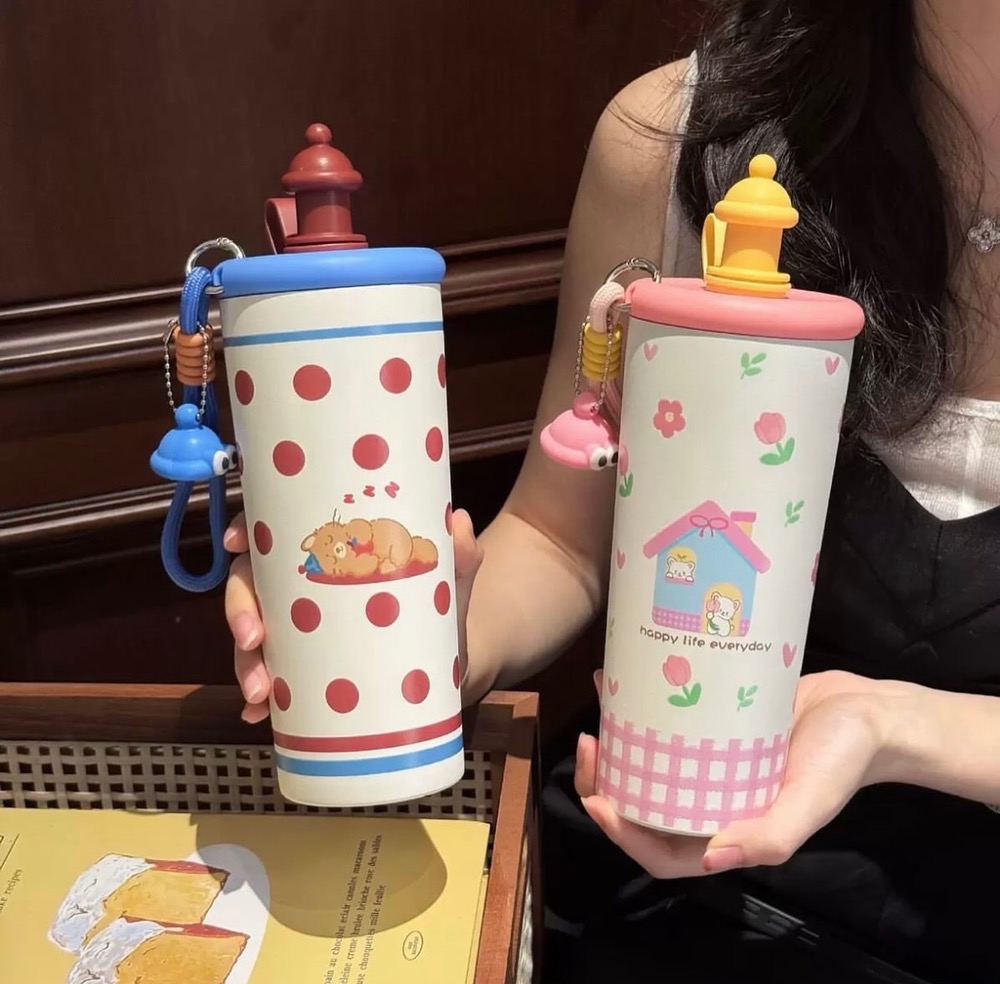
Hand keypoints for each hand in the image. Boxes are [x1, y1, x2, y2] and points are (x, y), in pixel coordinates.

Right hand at [223, 508, 483, 722]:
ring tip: (260, 692)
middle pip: (250, 586)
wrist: (455, 662)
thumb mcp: (450, 581)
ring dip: (245, 663)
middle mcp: (302, 588)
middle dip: (240, 611)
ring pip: (252, 637)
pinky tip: (261, 716)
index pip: (273, 532)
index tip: (236, 545)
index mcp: (328, 553)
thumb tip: (459, 521)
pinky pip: (271, 681)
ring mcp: (299, 630)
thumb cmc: (441, 605)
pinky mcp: (306, 670)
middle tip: (254, 639)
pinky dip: (261, 701)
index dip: (245, 533)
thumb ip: (458, 555)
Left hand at [575, 669, 904, 876]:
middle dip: (608, 781)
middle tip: (590, 743)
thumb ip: (770, 837)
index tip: (596, 795)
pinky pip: (670, 724)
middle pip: (646, 805)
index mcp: (729, 832)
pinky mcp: (715, 726)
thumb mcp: (812, 801)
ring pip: (652, 764)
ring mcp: (712, 763)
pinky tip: (626, 679)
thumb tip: (710, 858)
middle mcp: (713, 800)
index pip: (662, 850)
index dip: (622, 832)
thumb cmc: (841, 760)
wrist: (869, 711)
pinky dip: (645, 707)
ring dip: (620, 744)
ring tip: (601, 709)